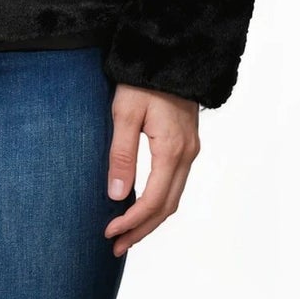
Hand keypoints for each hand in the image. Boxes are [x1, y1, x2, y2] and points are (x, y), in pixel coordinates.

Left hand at [104, 84, 200, 256]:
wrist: (170, 52)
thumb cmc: (143, 78)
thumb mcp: (125, 112)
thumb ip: (122, 155)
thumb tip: (118, 196)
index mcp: (172, 149)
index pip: (154, 201)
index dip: (131, 222)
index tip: (109, 233)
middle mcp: (187, 154)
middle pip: (167, 207)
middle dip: (142, 230)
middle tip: (116, 246)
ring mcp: (190, 149)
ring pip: (174, 197)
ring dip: (151, 219)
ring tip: (126, 234)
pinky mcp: (186, 143)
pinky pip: (176, 183)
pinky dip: (160, 202)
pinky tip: (143, 205)